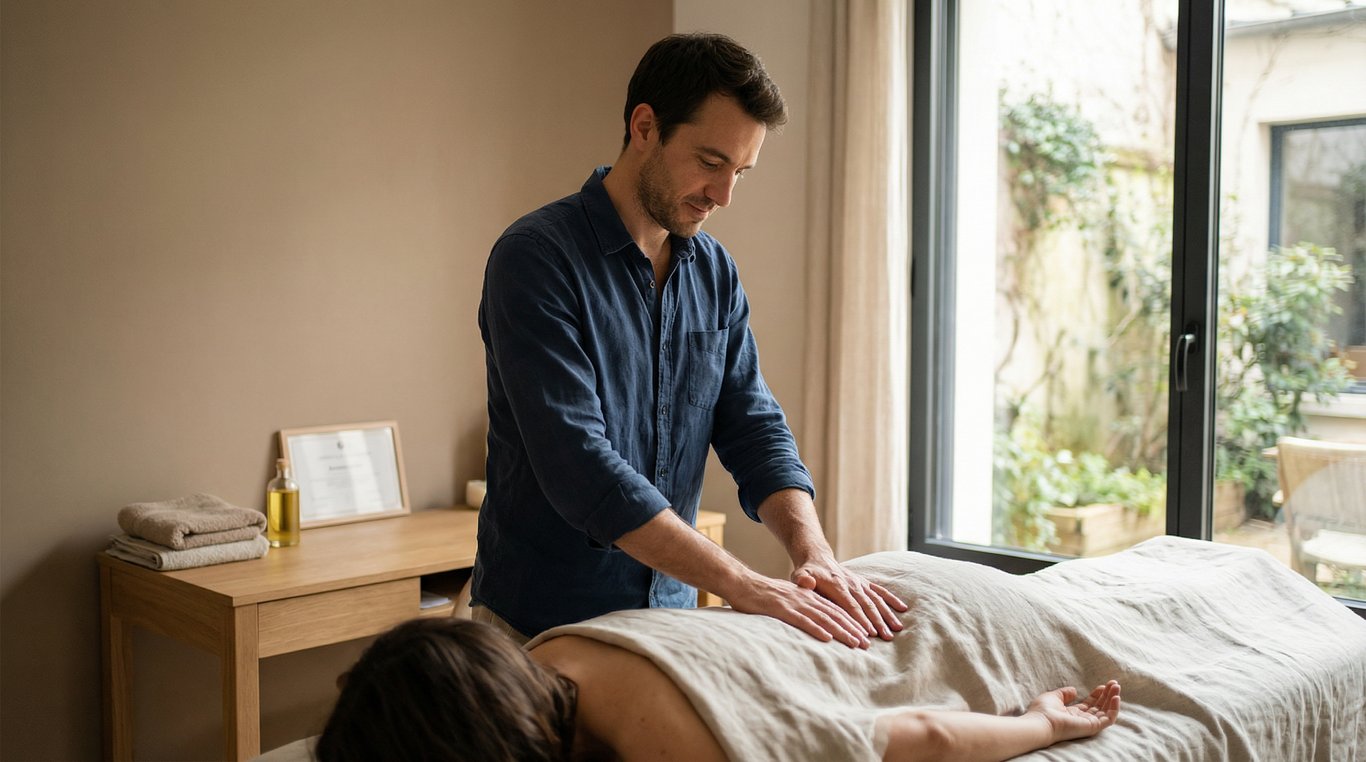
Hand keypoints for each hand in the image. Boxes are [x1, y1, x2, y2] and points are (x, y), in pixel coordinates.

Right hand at [724, 572, 877, 648]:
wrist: (741, 583)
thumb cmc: (762, 596)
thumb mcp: (786, 601)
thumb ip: (801, 610)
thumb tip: (814, 623)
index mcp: (807, 597)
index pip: (834, 611)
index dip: (851, 623)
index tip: (865, 636)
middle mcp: (805, 598)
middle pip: (834, 614)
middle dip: (853, 629)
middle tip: (868, 643)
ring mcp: (794, 603)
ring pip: (823, 618)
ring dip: (841, 631)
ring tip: (856, 642)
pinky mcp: (781, 609)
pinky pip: (802, 620)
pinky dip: (816, 629)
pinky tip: (827, 638)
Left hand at [791, 556, 908, 640]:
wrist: (818, 559)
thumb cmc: (807, 572)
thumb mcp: (800, 574)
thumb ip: (802, 580)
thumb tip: (806, 582)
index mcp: (837, 585)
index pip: (850, 605)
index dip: (860, 619)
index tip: (869, 633)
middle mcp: (852, 584)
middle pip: (867, 605)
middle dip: (877, 622)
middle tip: (886, 638)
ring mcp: (860, 583)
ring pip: (876, 600)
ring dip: (887, 614)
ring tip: (896, 629)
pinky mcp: (865, 583)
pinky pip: (880, 591)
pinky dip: (891, 599)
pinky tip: (902, 609)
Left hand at [1026, 681, 1121, 742]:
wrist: (1041, 722)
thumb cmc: (1043, 711)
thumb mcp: (1054, 697)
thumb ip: (1065, 694)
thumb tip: (1074, 691)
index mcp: (1073, 713)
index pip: (1090, 704)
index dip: (1097, 694)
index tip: (1103, 685)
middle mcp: (1082, 719)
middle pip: (1099, 707)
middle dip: (1107, 695)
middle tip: (1114, 684)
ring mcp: (1088, 724)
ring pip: (1106, 711)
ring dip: (1113, 699)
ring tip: (1117, 687)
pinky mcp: (1093, 727)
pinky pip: (1108, 719)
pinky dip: (1114, 708)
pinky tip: (1115, 697)